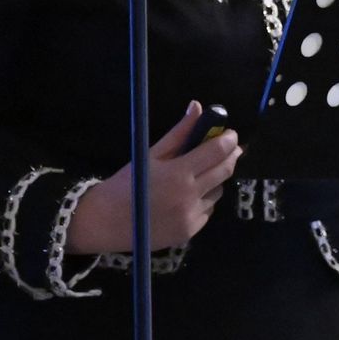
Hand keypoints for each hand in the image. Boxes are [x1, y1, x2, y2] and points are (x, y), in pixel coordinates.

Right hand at [65, 101, 241, 253]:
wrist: (106, 222)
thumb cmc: (126, 183)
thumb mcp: (150, 154)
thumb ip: (179, 133)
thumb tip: (198, 107)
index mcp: (178, 173)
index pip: (216, 152)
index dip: (228, 139)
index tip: (231, 133)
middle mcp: (189, 196)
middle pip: (224, 171)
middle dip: (231, 156)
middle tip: (230, 148)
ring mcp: (191, 217)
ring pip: (217, 192)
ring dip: (214, 180)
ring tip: (198, 175)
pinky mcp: (190, 232)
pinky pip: (207, 210)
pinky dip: (203, 200)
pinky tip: (186, 197)